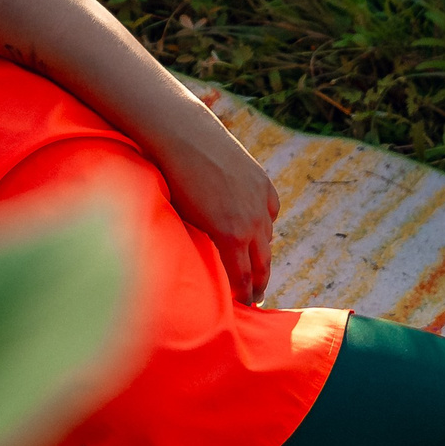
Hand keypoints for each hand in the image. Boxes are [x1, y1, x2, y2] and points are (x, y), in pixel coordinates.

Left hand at [160, 129, 280, 302]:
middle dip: (258, 285)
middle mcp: (251, 223)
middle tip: (256, 299)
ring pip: (268, 238)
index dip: (243, 296)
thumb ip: (203, 243)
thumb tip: (207, 261)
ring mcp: (260, 201)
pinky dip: (265, 223)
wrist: (186, 137)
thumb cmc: (174, 182)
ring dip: (262, 254)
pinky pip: (270, 211)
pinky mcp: (262, 182)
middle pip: (262, 264)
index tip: (242, 308)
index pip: (243, 279)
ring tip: (257, 267)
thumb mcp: (186, 221)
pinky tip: (259, 228)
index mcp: (231, 238)